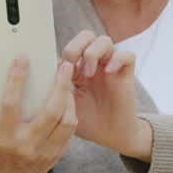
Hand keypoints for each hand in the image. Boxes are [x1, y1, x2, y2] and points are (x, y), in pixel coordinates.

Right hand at [0, 57, 75, 172]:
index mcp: (4, 138)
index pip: (10, 104)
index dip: (16, 80)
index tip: (22, 59)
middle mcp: (26, 145)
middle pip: (50, 112)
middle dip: (60, 86)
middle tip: (63, 65)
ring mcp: (45, 153)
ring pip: (67, 122)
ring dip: (70, 100)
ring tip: (67, 83)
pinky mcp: (57, 156)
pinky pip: (70, 132)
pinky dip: (71, 114)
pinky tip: (68, 101)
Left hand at [62, 31, 149, 159]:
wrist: (111, 136)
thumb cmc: (87, 123)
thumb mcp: (66, 107)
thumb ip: (56, 91)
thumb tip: (45, 74)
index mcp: (78, 70)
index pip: (70, 46)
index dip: (62, 53)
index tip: (57, 70)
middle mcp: (95, 65)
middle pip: (86, 36)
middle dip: (76, 45)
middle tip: (71, 65)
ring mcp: (111, 68)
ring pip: (104, 40)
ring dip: (93, 52)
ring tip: (88, 73)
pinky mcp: (126, 75)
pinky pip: (127, 55)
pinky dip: (117, 59)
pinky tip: (108, 73)